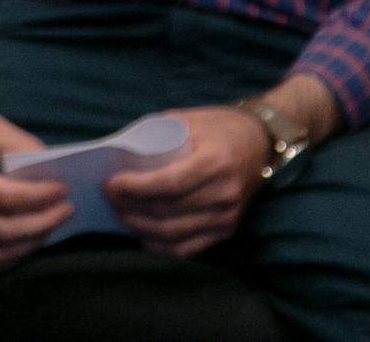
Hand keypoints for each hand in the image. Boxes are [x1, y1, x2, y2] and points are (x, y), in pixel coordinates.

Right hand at [0, 111, 73, 274]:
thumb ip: (17, 143)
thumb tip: (48, 164)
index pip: (5, 198)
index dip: (39, 196)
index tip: (62, 188)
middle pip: (4, 230)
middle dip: (43, 222)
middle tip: (67, 209)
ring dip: (31, 243)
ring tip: (51, 224)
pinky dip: (10, 258)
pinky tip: (26, 242)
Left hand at [101, 107, 267, 256]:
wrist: (262, 142)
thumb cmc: (221, 127)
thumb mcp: (190, 119)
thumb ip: (158, 135)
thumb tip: (119, 154)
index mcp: (216, 162)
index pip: (169, 184)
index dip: (135, 187)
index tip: (111, 183)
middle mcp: (225, 193)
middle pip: (167, 211)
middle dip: (129, 207)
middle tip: (107, 196)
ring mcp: (227, 217)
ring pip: (172, 234)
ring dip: (138, 227)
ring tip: (118, 213)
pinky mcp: (227, 231)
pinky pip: (186, 249)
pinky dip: (158, 245)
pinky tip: (140, 233)